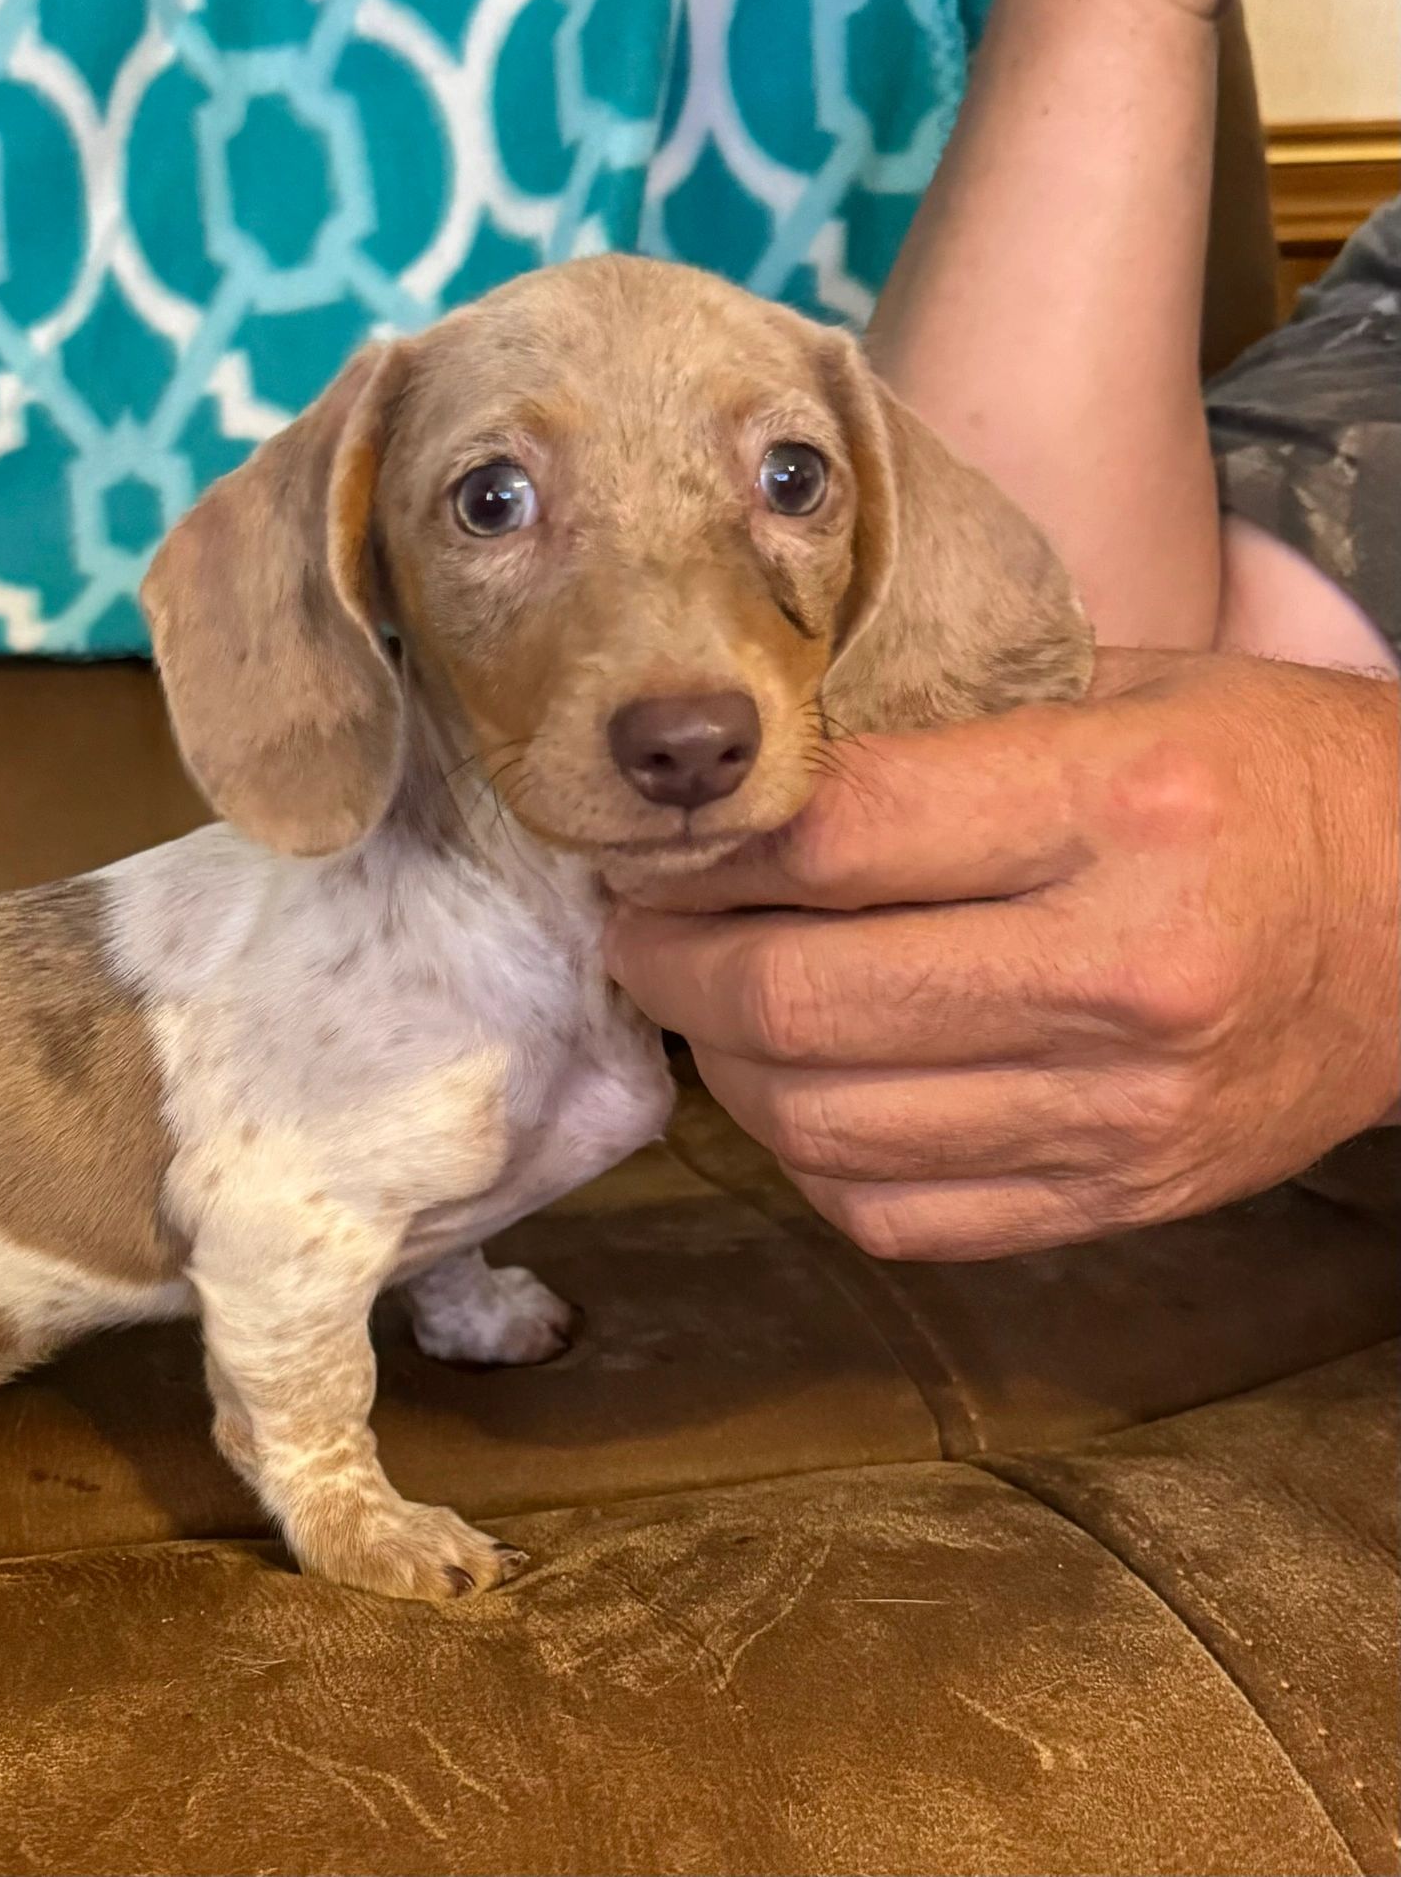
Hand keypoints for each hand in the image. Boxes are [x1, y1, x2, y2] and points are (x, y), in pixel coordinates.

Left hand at [603, 652, 1400, 1260]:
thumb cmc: (1266, 779)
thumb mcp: (1122, 694)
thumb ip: (937, 736)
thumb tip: (735, 783)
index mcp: (1116, 810)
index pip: (833, 837)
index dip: (703, 846)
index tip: (654, 841)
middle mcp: (1118, 972)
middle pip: (796, 997)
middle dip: (671, 964)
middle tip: (640, 929)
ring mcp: (1120, 1110)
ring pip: (819, 1122)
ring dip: (721, 1066)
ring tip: (704, 1005)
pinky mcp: (1120, 1201)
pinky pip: (892, 1212)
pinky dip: (809, 1158)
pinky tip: (800, 1090)